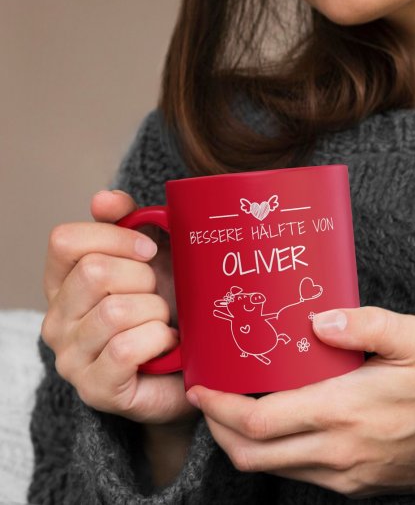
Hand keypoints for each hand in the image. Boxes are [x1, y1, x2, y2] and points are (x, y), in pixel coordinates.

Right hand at [42, 190, 199, 425]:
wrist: (187, 364)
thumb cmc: (168, 305)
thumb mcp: (153, 256)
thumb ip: (129, 222)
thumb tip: (104, 198)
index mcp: (64, 281)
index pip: (65, 240)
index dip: (116, 237)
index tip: (149, 250)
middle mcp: (56, 319)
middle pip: (94, 272)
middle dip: (143, 277)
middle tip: (158, 293)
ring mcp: (71, 357)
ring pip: (116, 311)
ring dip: (155, 311)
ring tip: (163, 321)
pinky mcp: (95, 388)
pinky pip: (128, 349)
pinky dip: (158, 339)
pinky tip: (165, 343)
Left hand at [187, 306, 414, 497]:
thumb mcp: (412, 336)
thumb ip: (364, 323)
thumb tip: (318, 321)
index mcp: (344, 409)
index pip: (260, 420)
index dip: (221, 408)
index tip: (202, 387)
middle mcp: (336, 449)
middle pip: (252, 453)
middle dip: (217, 428)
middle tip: (206, 398)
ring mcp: (343, 473)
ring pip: (269, 468)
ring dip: (241, 442)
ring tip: (231, 408)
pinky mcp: (352, 484)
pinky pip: (295, 474)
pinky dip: (271, 452)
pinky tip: (274, 424)